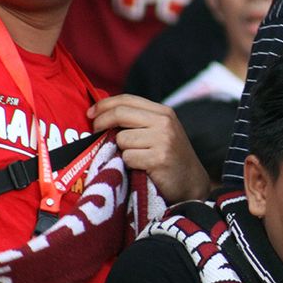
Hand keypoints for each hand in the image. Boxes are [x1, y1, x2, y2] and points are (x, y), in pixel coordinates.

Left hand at [88, 94, 209, 203]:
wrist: (191, 183)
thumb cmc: (169, 158)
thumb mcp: (159, 132)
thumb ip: (138, 121)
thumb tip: (101, 113)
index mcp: (163, 112)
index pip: (127, 100)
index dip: (104, 105)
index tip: (91, 114)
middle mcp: (164, 123)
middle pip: (120, 114)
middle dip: (102, 123)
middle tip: (96, 133)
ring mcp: (163, 140)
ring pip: (121, 139)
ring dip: (122, 151)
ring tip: (136, 158)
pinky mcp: (159, 159)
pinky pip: (128, 157)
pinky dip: (130, 165)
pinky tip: (142, 169)